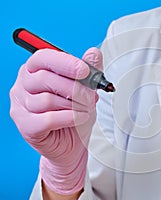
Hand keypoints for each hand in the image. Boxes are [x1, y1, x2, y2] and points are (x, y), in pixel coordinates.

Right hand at [10, 47, 102, 194]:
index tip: (85, 70)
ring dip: (73, 105)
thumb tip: (94, 52)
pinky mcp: (25, 126)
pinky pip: (47, 118)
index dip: (65, 62)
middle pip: (45, 78)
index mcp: (35, 70)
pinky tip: (79, 118)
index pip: (43, 58)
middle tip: (90, 97)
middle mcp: (23, 85)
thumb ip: (90, 71)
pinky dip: (68, 118)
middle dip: (74, 88)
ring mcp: (20, 106)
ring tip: (84, 110)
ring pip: (47, 99)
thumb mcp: (87, 89)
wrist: (73, 143)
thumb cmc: (76, 114)